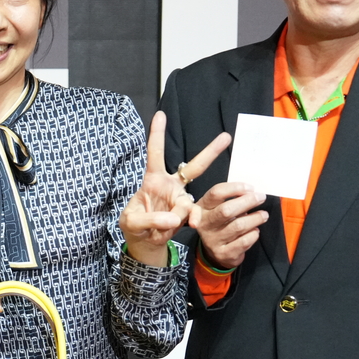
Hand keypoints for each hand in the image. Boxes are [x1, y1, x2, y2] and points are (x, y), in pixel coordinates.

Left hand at [118, 111, 224, 264]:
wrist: (145, 243)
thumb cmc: (134, 226)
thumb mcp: (132, 222)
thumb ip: (148, 219)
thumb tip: (173, 219)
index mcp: (152, 179)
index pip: (155, 153)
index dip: (157, 134)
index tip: (160, 115)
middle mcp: (170, 186)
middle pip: (193, 166)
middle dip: (210, 152)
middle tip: (226, 136)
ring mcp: (180, 200)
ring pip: (191, 199)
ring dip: (185, 211)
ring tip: (171, 222)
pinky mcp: (186, 215)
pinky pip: (193, 215)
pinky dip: (192, 220)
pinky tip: (189, 226)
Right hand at [186, 142, 268, 269]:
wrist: (214, 252)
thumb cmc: (220, 224)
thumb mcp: (217, 209)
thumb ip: (230, 199)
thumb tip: (252, 192)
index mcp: (201, 208)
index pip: (216, 193)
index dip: (235, 188)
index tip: (251, 188)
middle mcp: (204, 224)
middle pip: (226, 210)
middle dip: (248, 201)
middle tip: (261, 198)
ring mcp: (212, 240)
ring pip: (238, 226)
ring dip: (255, 218)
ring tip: (263, 215)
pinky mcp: (223, 253)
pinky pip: (243, 241)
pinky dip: (253, 234)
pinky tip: (255, 230)